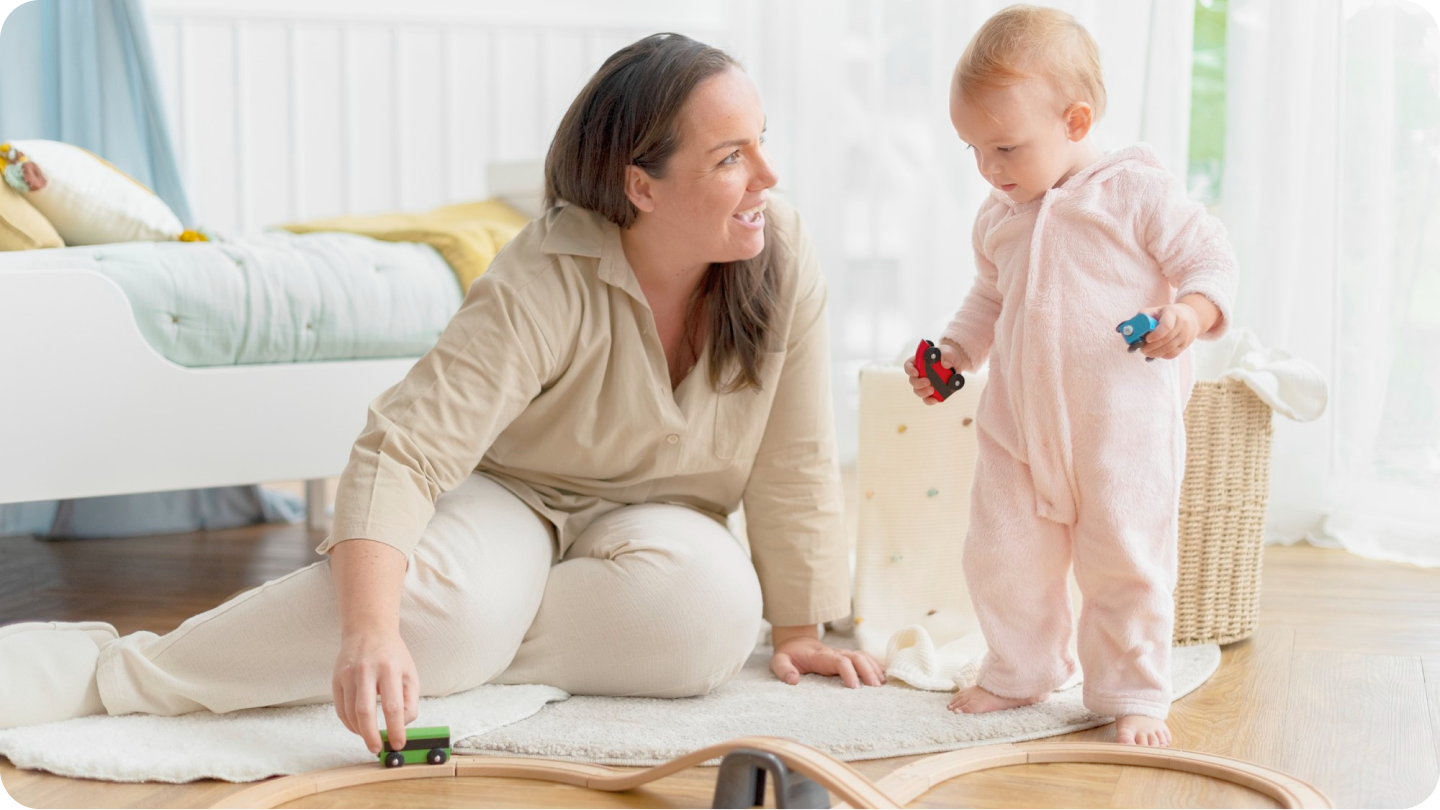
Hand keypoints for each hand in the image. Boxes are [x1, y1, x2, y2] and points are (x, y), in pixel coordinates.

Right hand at [333, 629, 419, 754]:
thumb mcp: (410, 673)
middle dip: (371, 736)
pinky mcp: (336, 679)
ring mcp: (347, 674)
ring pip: (350, 713)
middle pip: (365, 712)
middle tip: (378, 749)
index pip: (393, 706)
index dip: (395, 729)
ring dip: (360, 731)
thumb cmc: (392, 655)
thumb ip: (410, 701)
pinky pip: (340, 709)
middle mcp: (366, 670)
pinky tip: (359, 728)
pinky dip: (349, 723)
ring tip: (371, 739)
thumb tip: (402, 726)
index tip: (399, 743)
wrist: (368, 630)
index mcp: (389, 668)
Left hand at [770, 635, 885, 687]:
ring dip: (874, 668)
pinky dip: (875, 666)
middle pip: (857, 657)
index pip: (839, 661)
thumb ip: (783, 670)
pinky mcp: (847, 657)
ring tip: (882, 685)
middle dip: (868, 671)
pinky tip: (883, 677)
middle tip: (875, 688)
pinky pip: (865, 658)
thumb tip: (793, 680)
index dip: (848, 672)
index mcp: (820, 656)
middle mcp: (835, 653)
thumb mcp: (779, 661)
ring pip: (863, 656)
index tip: (854, 687)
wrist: (796, 642)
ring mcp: (843, 653)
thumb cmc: (789, 655)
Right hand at [904, 339, 965, 405]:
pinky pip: (927, 399)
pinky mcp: (932, 392)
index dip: (909, 370)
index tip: (916, 373)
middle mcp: (919, 374)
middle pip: (912, 380)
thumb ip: (946, 355)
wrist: (956, 364)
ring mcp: (925, 384)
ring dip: (923, 392)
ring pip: (918, 391)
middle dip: (918, 383)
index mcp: (919, 361)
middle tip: (927, 382)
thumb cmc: (948, 355)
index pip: (908, 365)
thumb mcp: (948, 352)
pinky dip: (929, 401)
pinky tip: (935, 400)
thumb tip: (946, 364)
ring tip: (932, 390)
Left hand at [1139, 303, 1200, 360]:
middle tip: (1142, 349)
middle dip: (1151, 347)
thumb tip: (1130, 326)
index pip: (1166, 326)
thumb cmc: (1168, 313)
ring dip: (1155, 353)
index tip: (1147, 339)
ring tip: (1146, 353)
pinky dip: (1163, 356)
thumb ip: (1144, 315)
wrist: (1191, 317)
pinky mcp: (1186, 344)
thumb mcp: (1158, 309)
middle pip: (1166, 340)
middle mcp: (1182, 324)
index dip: (1156, 335)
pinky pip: (1174, 354)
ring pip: (1169, 348)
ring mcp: (1185, 335)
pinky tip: (1156, 354)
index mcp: (1173, 313)